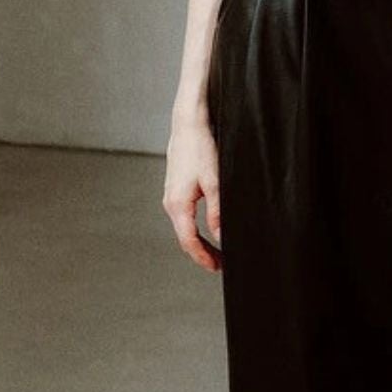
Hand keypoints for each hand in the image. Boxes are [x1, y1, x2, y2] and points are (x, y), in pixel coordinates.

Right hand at [163, 110, 221, 271]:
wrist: (188, 123)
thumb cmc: (200, 147)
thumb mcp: (215, 183)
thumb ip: (218, 212)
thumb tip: (221, 236)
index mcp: (178, 205)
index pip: (189, 242)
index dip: (203, 258)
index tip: (217, 268)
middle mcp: (170, 202)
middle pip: (185, 237)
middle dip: (202, 253)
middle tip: (220, 263)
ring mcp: (171, 195)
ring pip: (185, 226)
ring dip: (199, 240)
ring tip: (217, 250)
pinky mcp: (175, 187)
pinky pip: (184, 215)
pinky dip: (195, 227)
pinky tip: (208, 227)